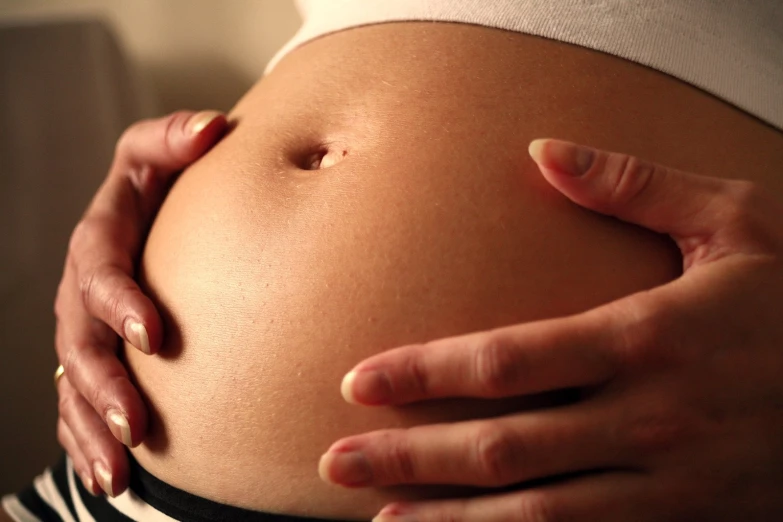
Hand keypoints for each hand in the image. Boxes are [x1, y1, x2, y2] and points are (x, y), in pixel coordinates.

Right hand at [54, 110, 226, 495]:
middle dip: (105, 385)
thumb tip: (213, 130)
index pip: (100, 269)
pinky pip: (77, 407)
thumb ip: (174, 139)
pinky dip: (88, 444)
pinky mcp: (90, 361)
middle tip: (136, 423)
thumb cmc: (156, 187)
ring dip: (93, 430)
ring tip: (119, 473)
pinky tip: (110, 478)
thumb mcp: (157, 154)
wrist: (145, 218)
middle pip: (80, 342)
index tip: (153, 335)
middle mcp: (81, 291)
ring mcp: (81, 332)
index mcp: (100, 239)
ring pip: (74, 386)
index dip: (119, 301)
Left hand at [320, 138, 782, 520]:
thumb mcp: (736, 223)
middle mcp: (647, 418)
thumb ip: (636, 185)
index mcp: (648, 337)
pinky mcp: (686, 521)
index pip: (508, 360)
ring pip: (536, 514)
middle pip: (503, 446)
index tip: (361, 381)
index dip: (425, 373)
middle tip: (338, 459)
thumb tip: (547, 151)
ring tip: (381, 518)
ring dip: (450, 518)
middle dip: (411, 456)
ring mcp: (667, 482)